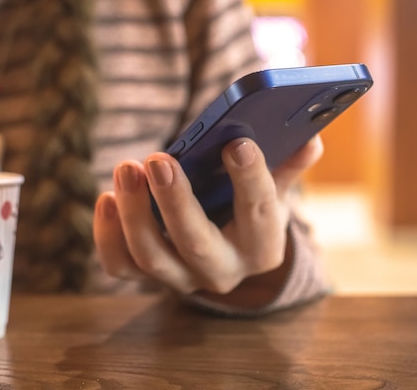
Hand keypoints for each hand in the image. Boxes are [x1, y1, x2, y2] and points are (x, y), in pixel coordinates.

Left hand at [93, 135, 322, 306]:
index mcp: (261, 246)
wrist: (222, 252)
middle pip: (196, 244)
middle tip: (159, 159)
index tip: (237, 143)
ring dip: (135, 212)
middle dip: (176, 201)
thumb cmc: (244, 210)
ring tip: (127, 168)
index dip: (250, 179)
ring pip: (151, 256)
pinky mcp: (147, 277)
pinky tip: (106, 198)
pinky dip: (107, 234)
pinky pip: (120, 265)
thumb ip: (285, 164)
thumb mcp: (271, 191)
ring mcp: (181, 278)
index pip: (259, 214)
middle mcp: (222, 270)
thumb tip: (310, 138)